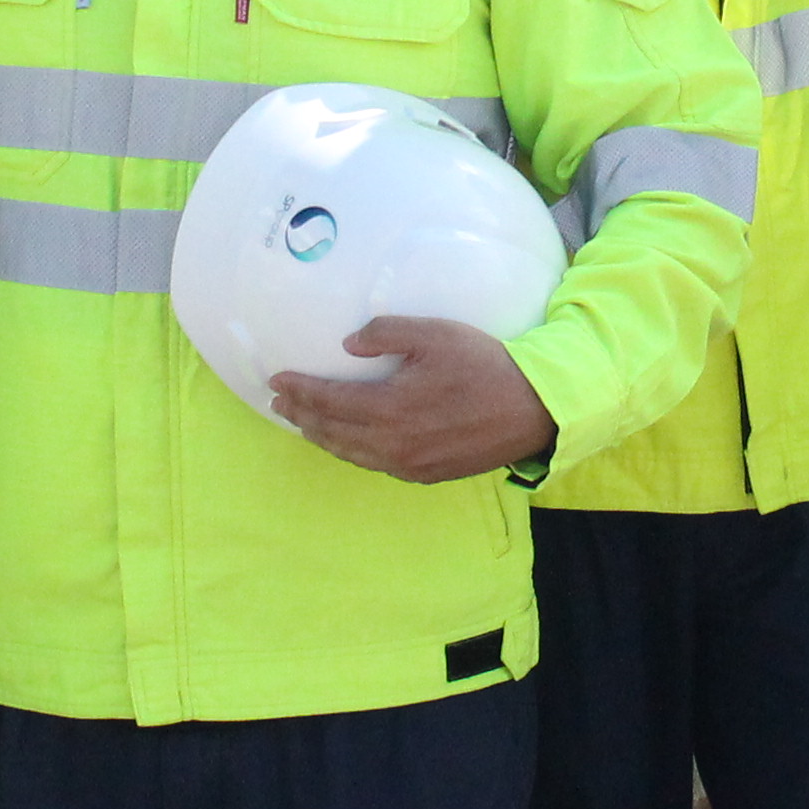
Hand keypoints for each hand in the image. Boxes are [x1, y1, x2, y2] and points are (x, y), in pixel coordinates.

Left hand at [271, 318, 561, 484]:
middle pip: (331, 431)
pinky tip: (347, 442)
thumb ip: (386, 334)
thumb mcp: (435, 334)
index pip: (328, 400)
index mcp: (389, 408)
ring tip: (302, 423)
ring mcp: (407, 465)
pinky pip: (373, 464)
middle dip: (301, 416)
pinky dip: (350, 452)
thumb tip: (348, 345)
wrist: (532, 409)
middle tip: (279, 403)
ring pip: (350, 454)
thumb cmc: (484, 365)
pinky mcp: (424, 474)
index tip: (276, 380)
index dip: (299, 391)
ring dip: (322, 437)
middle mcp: (391, 444)